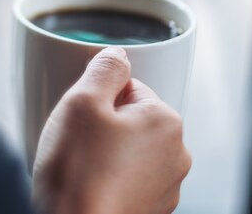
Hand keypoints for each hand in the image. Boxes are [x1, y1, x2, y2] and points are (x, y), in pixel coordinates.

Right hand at [32, 47, 191, 213]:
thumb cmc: (77, 171)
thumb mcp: (82, 101)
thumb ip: (104, 68)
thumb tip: (118, 54)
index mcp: (165, 121)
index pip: (128, 87)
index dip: (96, 98)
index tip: (82, 118)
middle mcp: (175, 154)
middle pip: (130, 117)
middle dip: (102, 124)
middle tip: (78, 141)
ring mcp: (165, 185)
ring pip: (127, 147)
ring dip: (105, 150)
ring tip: (82, 166)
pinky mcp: (149, 207)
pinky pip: (126, 175)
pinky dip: (107, 175)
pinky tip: (89, 183)